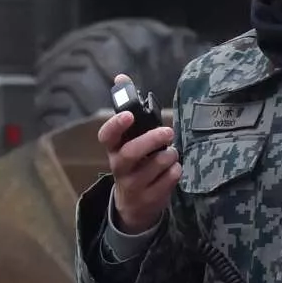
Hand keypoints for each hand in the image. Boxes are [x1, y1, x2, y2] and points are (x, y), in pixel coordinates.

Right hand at [100, 73, 178, 235]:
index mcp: (113, 149)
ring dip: (168, 156)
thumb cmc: (134, 162)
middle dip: (150, 140)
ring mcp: (133, 186)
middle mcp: (119, 167)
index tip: (129, 115)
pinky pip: (167, 181)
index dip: (116, 125)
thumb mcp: (128, 140)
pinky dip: (175, 171)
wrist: (133, 205)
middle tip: (168, 132)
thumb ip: (128, 109)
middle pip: (130, 153)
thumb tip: (120, 76)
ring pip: (153, 167)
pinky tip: (174, 168)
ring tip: (172, 152)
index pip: (106, 136)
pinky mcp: (149, 199)